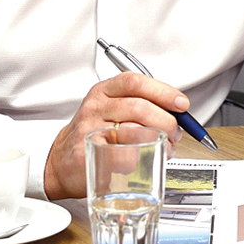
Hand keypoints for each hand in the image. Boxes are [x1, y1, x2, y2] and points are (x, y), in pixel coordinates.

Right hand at [43, 72, 188, 199]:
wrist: (62, 160)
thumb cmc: (95, 133)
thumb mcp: (114, 109)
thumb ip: (143, 105)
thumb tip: (179, 113)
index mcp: (105, 91)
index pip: (136, 82)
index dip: (163, 92)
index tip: (182, 104)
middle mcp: (96, 106)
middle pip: (139, 107)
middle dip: (167, 121)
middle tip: (176, 133)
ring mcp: (90, 129)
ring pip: (135, 130)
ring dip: (159, 141)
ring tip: (165, 147)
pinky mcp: (88, 153)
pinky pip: (124, 155)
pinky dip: (140, 158)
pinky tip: (142, 159)